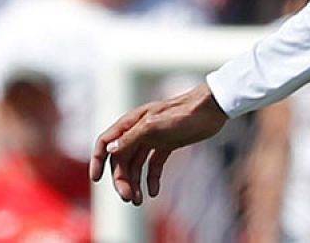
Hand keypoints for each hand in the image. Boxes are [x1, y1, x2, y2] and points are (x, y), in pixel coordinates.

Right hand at [90, 83, 228, 205]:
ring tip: (137, 201)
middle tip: (128, 198)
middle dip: (121, 180)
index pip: (105, 142)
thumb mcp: (155, 126)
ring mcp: (153, 138)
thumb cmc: (183, 113)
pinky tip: (154, 192)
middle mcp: (138, 131)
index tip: (96, 179)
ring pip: (136, 165)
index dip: (97, 160)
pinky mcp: (167, 145)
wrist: (213, 108)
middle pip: (121, 159)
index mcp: (131, 123)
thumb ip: (131, 138)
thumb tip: (110, 150)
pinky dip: (151, 179)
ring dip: (134, 183)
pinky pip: (153, 165)